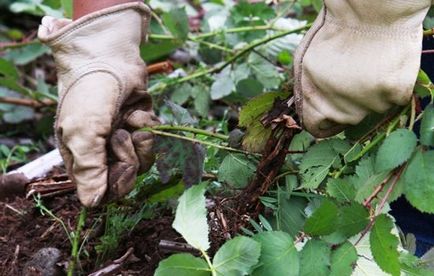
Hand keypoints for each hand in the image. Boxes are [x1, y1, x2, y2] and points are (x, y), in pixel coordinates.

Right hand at [38, 2, 158, 206]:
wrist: (109, 58)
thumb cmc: (89, 95)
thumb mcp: (83, 132)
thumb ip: (89, 169)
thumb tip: (92, 204)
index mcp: (82, 158)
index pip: (102, 192)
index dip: (116, 185)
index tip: (121, 168)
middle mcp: (103, 153)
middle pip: (127, 179)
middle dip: (129, 158)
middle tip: (121, 136)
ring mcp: (123, 140)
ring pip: (144, 161)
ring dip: (140, 140)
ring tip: (129, 121)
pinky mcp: (140, 127)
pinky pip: (153, 140)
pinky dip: (147, 125)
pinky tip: (136, 111)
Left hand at [294, 0, 431, 137]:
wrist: (372, 11)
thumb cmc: (335, 31)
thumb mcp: (305, 59)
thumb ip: (305, 89)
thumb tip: (306, 111)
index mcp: (313, 98)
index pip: (315, 126)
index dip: (321, 121)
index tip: (327, 116)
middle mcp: (340, 107)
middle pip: (345, 120)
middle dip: (346, 104)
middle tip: (352, 79)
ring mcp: (369, 103)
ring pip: (370, 109)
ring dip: (369, 95)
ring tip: (368, 67)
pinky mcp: (394, 95)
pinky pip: (392, 99)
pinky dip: (391, 87)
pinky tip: (385, 67)